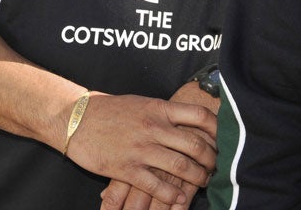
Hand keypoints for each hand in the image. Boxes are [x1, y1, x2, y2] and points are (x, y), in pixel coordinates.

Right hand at [64, 91, 216, 206]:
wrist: (77, 119)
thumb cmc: (110, 110)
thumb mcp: (142, 103)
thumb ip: (164, 112)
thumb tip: (187, 119)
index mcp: (159, 108)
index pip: (199, 115)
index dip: (217, 128)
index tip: (224, 137)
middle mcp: (154, 127)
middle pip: (195, 144)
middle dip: (211, 158)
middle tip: (217, 166)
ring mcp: (141, 149)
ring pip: (180, 166)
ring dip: (196, 177)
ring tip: (204, 182)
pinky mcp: (126, 168)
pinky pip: (155, 185)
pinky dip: (171, 194)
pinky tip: (178, 198)